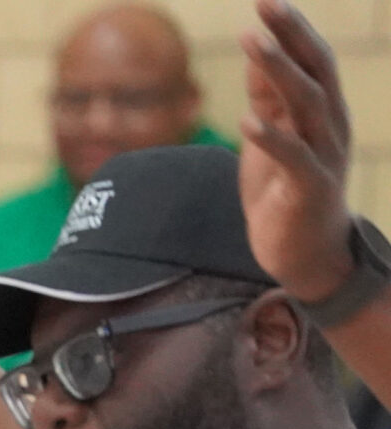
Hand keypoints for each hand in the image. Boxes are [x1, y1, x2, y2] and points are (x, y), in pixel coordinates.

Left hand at [240, 0, 355, 302]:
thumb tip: (260, 49)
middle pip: (315, 72)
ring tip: (255, 44)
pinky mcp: (310, 189)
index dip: (291, 29)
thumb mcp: (273, 135)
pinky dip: (271, 138)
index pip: (311, 60)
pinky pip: (293, 158)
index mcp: (323, 112)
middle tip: (266, 4)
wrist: (307, 254)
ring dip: (279, 72)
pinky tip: (247, 120)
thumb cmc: (285, 191)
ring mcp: (324, 156)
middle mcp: (331, 126)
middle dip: (292, 36)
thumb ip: (268, 97)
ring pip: (306, 106)